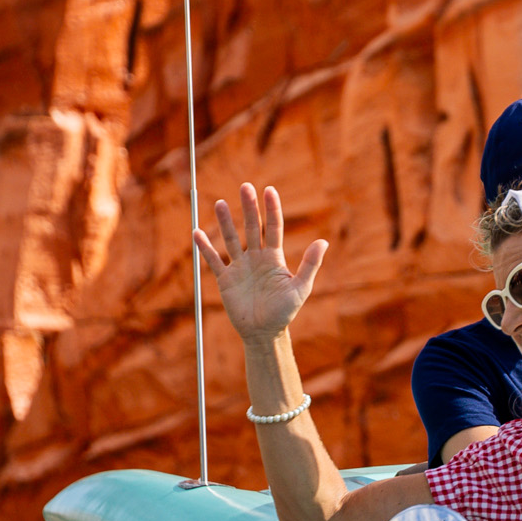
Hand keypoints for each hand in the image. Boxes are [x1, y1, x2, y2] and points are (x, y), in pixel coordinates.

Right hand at [195, 183, 327, 348]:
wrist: (264, 333)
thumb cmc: (284, 312)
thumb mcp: (300, 288)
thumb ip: (310, 265)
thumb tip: (323, 242)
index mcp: (274, 258)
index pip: (274, 227)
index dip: (272, 209)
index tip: (269, 190)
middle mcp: (256, 258)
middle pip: (252, 227)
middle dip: (249, 208)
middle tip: (245, 187)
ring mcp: (240, 267)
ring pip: (232, 239)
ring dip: (226, 222)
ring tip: (221, 204)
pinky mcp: (226, 279)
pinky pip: (214, 260)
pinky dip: (206, 247)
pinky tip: (198, 233)